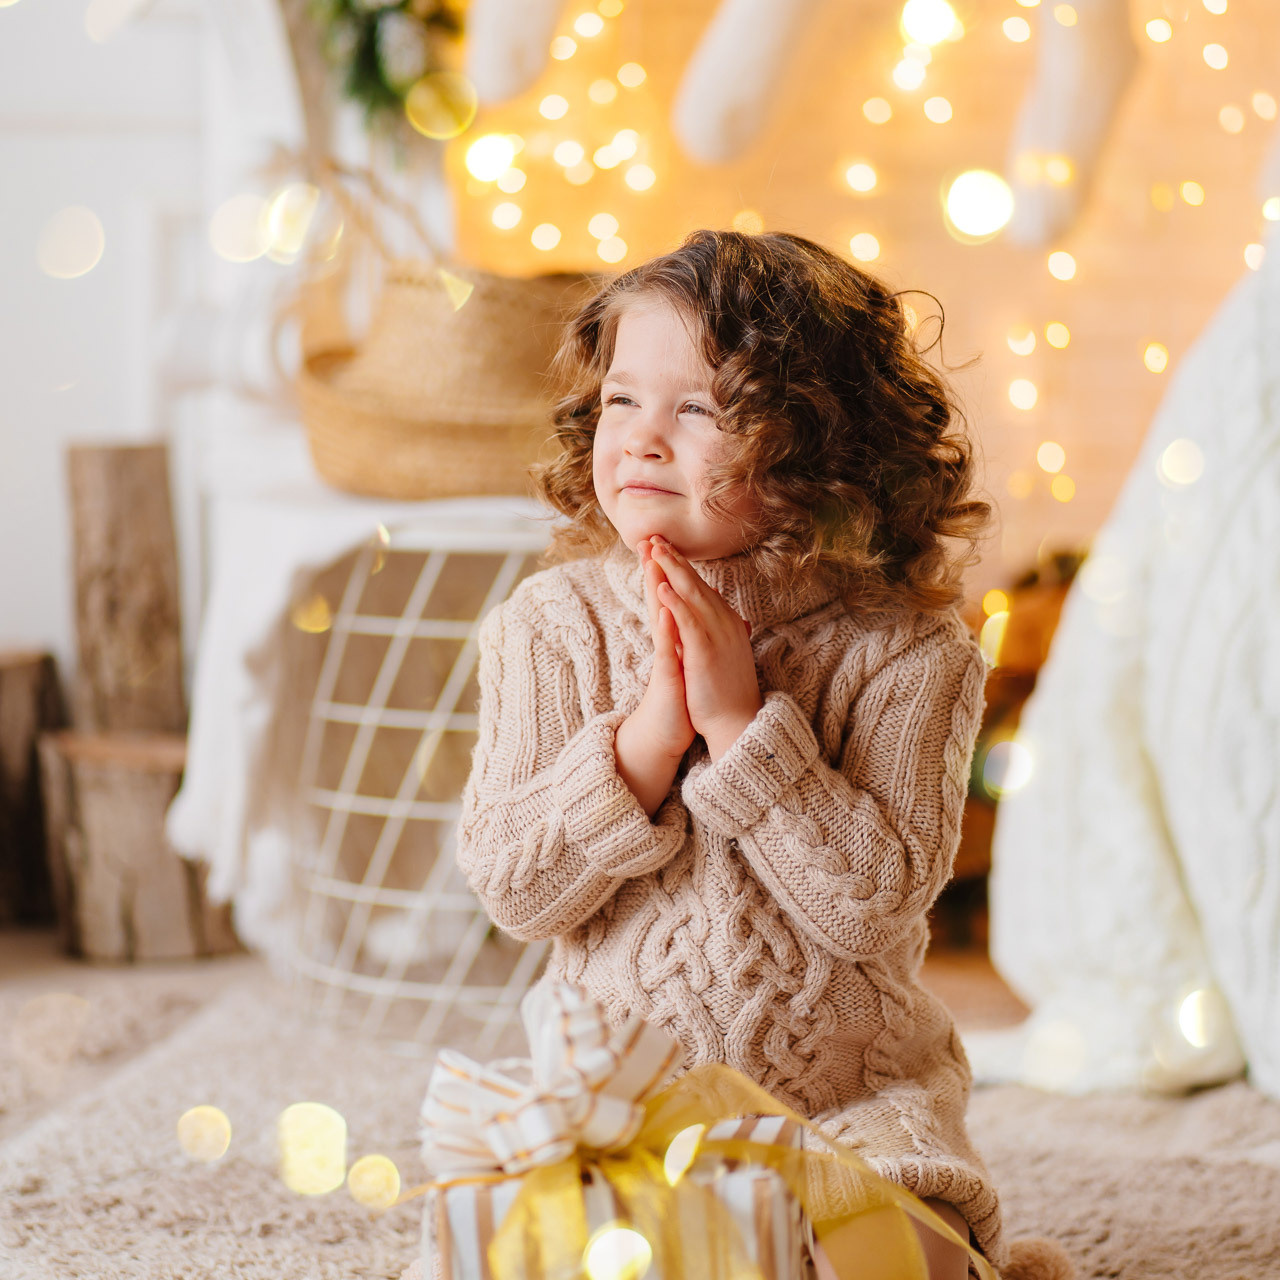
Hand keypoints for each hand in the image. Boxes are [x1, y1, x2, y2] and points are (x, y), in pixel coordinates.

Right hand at [631, 537, 695, 758]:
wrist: (669, 730)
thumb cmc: (682, 696)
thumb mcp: (688, 660)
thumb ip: (688, 637)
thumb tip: (694, 617)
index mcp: (674, 636)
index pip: (669, 597)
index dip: (666, 570)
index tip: (663, 542)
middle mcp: (666, 643)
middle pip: (658, 599)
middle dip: (654, 569)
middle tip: (648, 539)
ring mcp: (665, 658)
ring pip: (659, 618)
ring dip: (655, 589)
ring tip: (652, 563)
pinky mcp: (667, 677)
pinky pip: (667, 650)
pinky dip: (667, 630)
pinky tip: (666, 612)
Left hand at [648, 536, 761, 758]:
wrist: (737, 720)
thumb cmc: (727, 690)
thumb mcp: (725, 654)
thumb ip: (721, 633)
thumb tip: (728, 619)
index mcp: (725, 622)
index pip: (700, 586)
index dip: (681, 565)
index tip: (663, 546)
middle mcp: (723, 622)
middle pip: (695, 583)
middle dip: (673, 558)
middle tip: (653, 536)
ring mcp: (716, 636)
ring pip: (692, 595)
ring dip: (672, 570)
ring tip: (654, 550)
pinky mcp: (705, 653)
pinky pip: (690, 621)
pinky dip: (677, 602)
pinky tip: (663, 587)